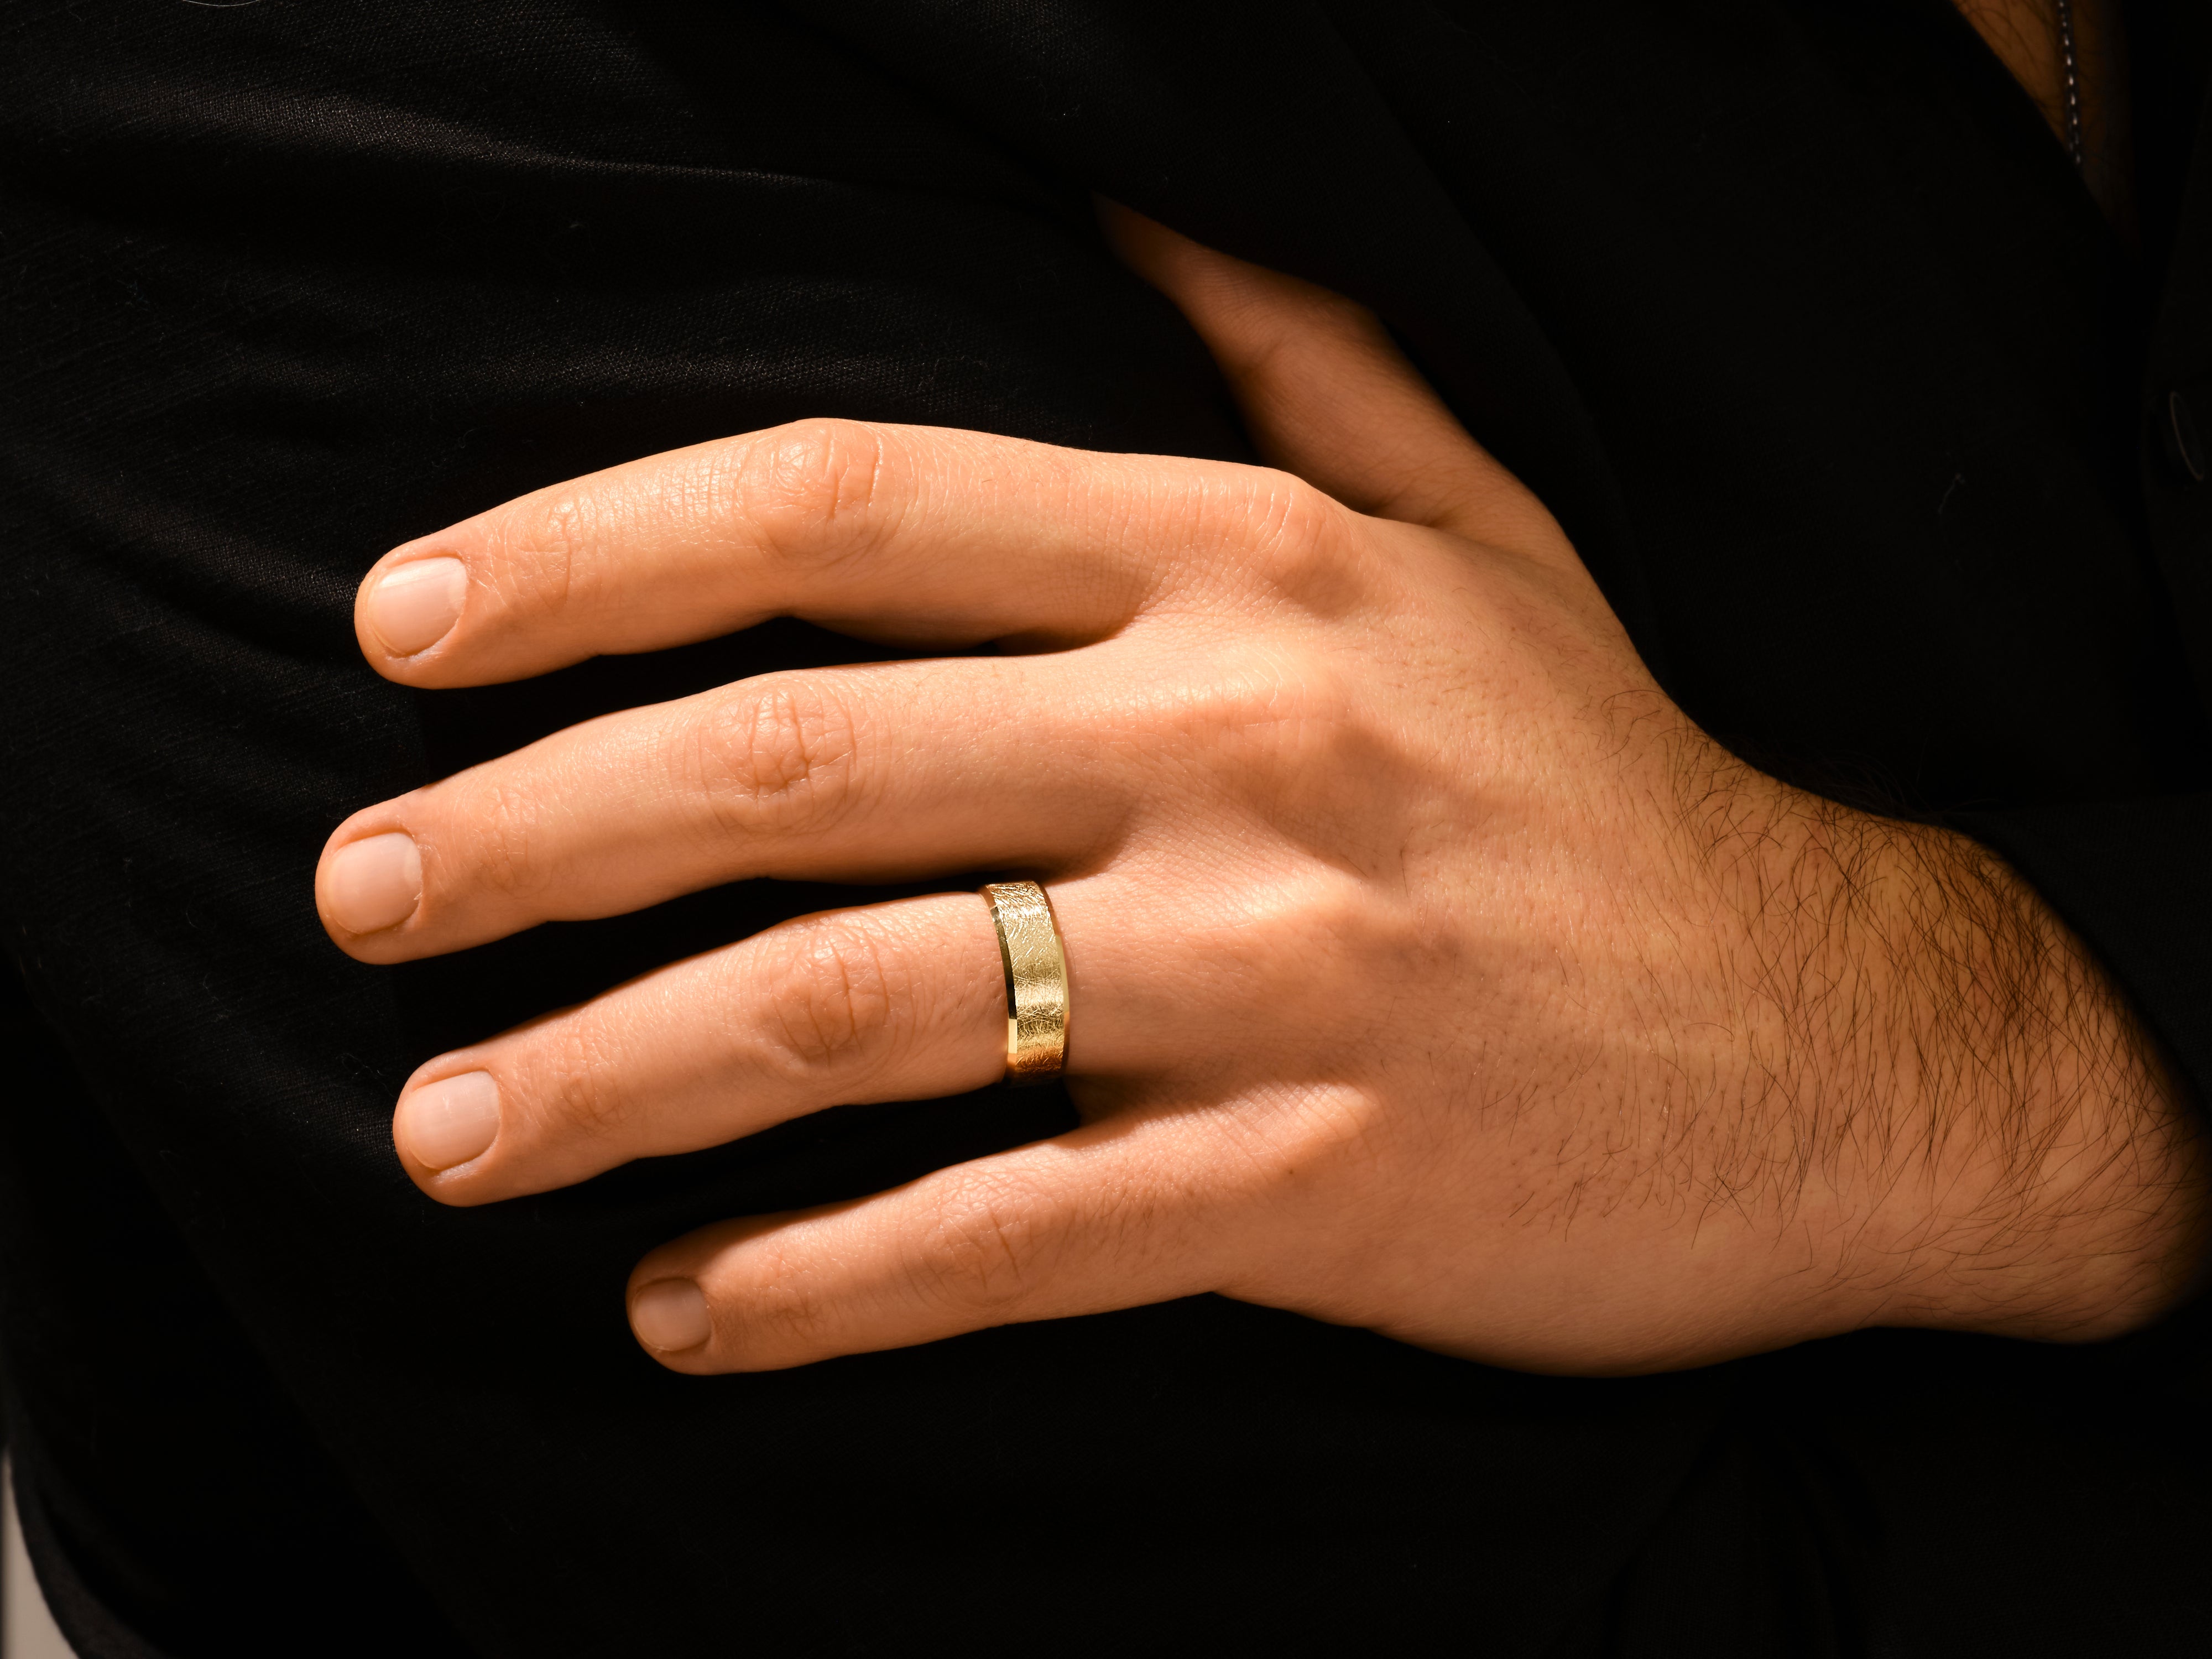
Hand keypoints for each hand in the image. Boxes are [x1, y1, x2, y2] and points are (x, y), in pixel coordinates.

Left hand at [317, 208, 2207, 1373]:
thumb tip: (1134, 201)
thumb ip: (1300, 352)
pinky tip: (680, 1306)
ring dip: (614, 1079)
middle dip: (532, 834)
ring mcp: (1280, 971)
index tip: (409, 628)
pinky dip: (814, 1284)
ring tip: (444, 1131)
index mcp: (1255, 567)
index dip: (595, 555)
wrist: (1845, 1035)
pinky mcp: (1316, 1179)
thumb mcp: (1482, 526)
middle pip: (795, 762)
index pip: (850, 506)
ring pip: (861, 1014)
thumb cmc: (1614, 782)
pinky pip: (1007, 1236)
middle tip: (358, 894)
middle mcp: (1246, 741)